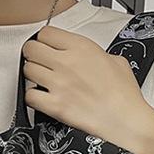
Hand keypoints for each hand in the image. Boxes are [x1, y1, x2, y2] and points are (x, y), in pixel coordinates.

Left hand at [22, 25, 153, 153]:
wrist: (126, 121)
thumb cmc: (124, 96)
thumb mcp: (116, 61)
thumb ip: (97, 54)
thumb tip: (92, 57)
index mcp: (81, 47)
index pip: (46, 33)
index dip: (44, 40)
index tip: (47, 47)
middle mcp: (66, 63)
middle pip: (31, 48)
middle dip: (33, 55)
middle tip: (40, 62)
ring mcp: (59, 84)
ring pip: (27, 70)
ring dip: (32, 76)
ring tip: (42, 81)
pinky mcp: (55, 106)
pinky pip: (29, 96)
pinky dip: (32, 97)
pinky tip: (41, 98)